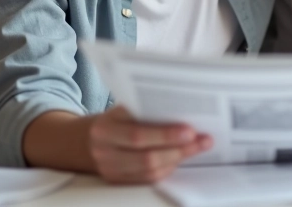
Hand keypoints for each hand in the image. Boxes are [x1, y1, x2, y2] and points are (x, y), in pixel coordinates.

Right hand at [87, 106, 212, 183]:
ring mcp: (110, 170)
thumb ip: (145, 111)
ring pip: (150, 171)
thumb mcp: (124, 110)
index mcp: (105, 129)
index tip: (190, 130)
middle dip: (178, 149)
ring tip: (197, 147)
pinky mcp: (119, 181)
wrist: (90, 139)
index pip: (138, 135)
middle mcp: (105, 152)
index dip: (166, 135)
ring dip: (177, 159)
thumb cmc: (115, 120)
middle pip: (146, 157)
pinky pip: (148, 179)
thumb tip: (182, 111)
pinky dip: (167, 168)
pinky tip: (180, 157)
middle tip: (201, 140)